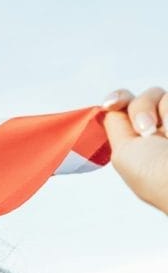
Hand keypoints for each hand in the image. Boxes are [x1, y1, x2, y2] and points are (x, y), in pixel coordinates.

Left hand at [102, 87, 167, 214]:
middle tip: (146, 131)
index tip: (111, 104)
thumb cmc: (156, 176)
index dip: (118, 99)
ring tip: (167, 135)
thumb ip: (116, 126)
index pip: (125, 107)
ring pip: (165, 97)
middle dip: (142, 108)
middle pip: (147, 97)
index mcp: (138, 141)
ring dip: (165, 113)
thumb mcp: (123, 154)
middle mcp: (160, 129)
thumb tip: (113, 105)